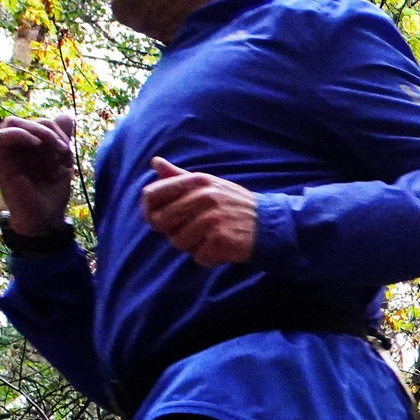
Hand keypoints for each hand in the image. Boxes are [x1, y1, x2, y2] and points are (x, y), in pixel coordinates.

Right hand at [0, 113, 77, 236]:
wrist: (45, 218)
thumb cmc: (52, 192)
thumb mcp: (62, 161)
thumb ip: (61, 138)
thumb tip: (66, 115)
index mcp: (28, 145)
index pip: (37, 122)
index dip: (55, 128)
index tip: (68, 148)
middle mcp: (14, 147)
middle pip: (24, 119)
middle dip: (47, 128)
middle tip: (63, 148)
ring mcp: (5, 153)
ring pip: (12, 122)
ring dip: (36, 130)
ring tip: (53, 147)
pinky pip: (0, 136)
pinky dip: (20, 134)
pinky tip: (37, 144)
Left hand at [141, 157, 256, 265]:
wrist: (268, 223)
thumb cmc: (233, 205)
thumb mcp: (208, 184)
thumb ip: (179, 177)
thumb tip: (155, 162)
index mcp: (197, 182)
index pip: (152, 195)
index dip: (150, 210)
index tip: (160, 219)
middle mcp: (203, 197)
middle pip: (161, 222)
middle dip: (172, 231)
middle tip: (192, 231)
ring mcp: (212, 219)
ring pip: (178, 242)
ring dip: (192, 246)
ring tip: (210, 238)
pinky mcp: (221, 239)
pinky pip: (198, 256)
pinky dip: (208, 257)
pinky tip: (221, 248)